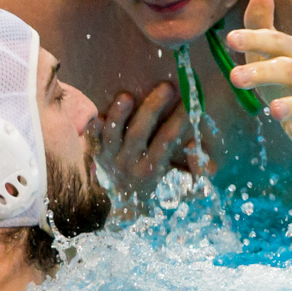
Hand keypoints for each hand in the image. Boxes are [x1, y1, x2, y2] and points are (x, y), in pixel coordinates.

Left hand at [96, 80, 195, 199]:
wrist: (123, 203)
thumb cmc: (157, 183)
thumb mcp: (179, 182)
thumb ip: (195, 169)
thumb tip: (199, 153)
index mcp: (151, 170)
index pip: (167, 141)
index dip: (179, 121)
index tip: (190, 102)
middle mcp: (129, 163)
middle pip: (139, 133)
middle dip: (153, 109)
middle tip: (167, 87)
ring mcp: (110, 158)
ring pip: (112, 135)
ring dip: (119, 115)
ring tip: (127, 95)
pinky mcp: (96, 152)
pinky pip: (91, 140)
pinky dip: (93, 129)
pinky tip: (97, 115)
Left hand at [225, 0, 291, 157]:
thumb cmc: (288, 71)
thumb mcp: (274, 50)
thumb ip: (262, 26)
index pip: (276, 42)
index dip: (254, 38)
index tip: (229, 38)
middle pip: (288, 70)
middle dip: (262, 72)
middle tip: (234, 76)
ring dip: (291, 106)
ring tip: (272, 109)